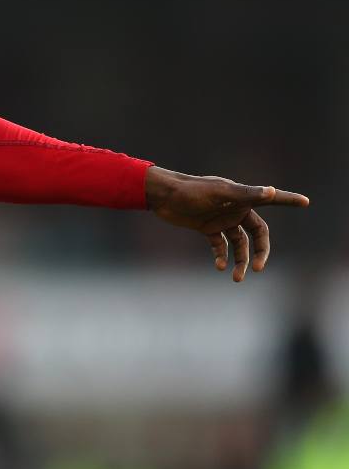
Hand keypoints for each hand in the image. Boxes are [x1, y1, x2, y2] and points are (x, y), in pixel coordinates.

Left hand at [144, 166, 308, 281]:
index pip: (272, 200)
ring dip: (240, 261)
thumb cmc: (192, 191)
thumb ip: (245, 194)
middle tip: (257, 268)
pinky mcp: (207, 228)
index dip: (288, 200)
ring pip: (239, 244)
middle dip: (260, 252)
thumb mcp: (220, 192)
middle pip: (258, 234)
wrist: (163, 196)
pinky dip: (221, 257)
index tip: (306, 202)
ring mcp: (221, 220)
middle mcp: (235, 209)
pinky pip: (220, 246)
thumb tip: (271, 192)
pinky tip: (219, 266)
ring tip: (237, 278)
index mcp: (243, 198)